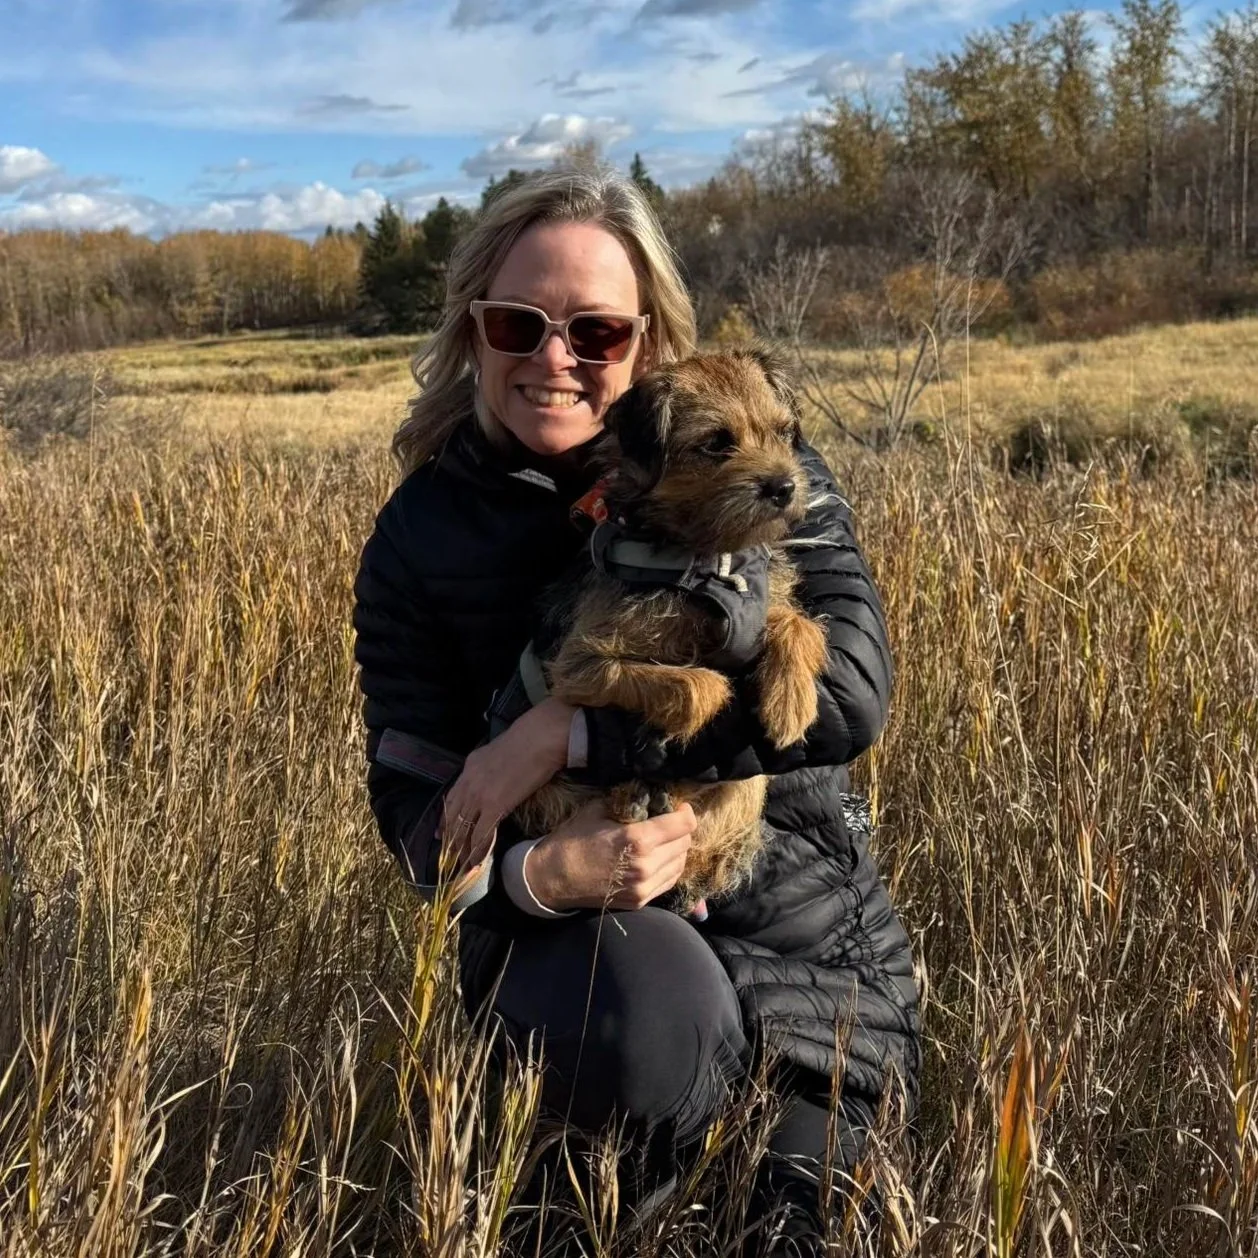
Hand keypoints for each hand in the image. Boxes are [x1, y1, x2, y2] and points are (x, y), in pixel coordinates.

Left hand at [440, 697, 574, 871]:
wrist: (539, 738)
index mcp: (469, 768)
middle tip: (448, 857)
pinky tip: (477, 862)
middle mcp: (468, 782)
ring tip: (462, 865)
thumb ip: (488, 767)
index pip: (450, 799)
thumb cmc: (527, 741)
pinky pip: (481, 834)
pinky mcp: (494, 806)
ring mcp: (479, 795)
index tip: (440, 833)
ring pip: (464, 828)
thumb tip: (491, 780)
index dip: (444, 819)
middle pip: (453, 817)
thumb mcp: (497, 752)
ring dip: (462, 849)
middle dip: (450, 839)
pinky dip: (478, 851)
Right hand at [525, 796, 697, 911]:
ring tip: (665, 840)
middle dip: (681, 829)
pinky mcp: (640, 901)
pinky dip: (670, 867)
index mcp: (638, 840)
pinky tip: (659, 858)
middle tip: (670, 821)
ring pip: (681, 864)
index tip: (679, 806)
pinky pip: (669, 881)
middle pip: (685, 844)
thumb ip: (627, 801)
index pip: (684, 825)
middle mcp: (647, 866)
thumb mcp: (597, 809)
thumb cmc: (573, 839)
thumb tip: (649, 792)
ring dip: (677, 849)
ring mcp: (644, 887)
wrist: (553, 878)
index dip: (685, 812)